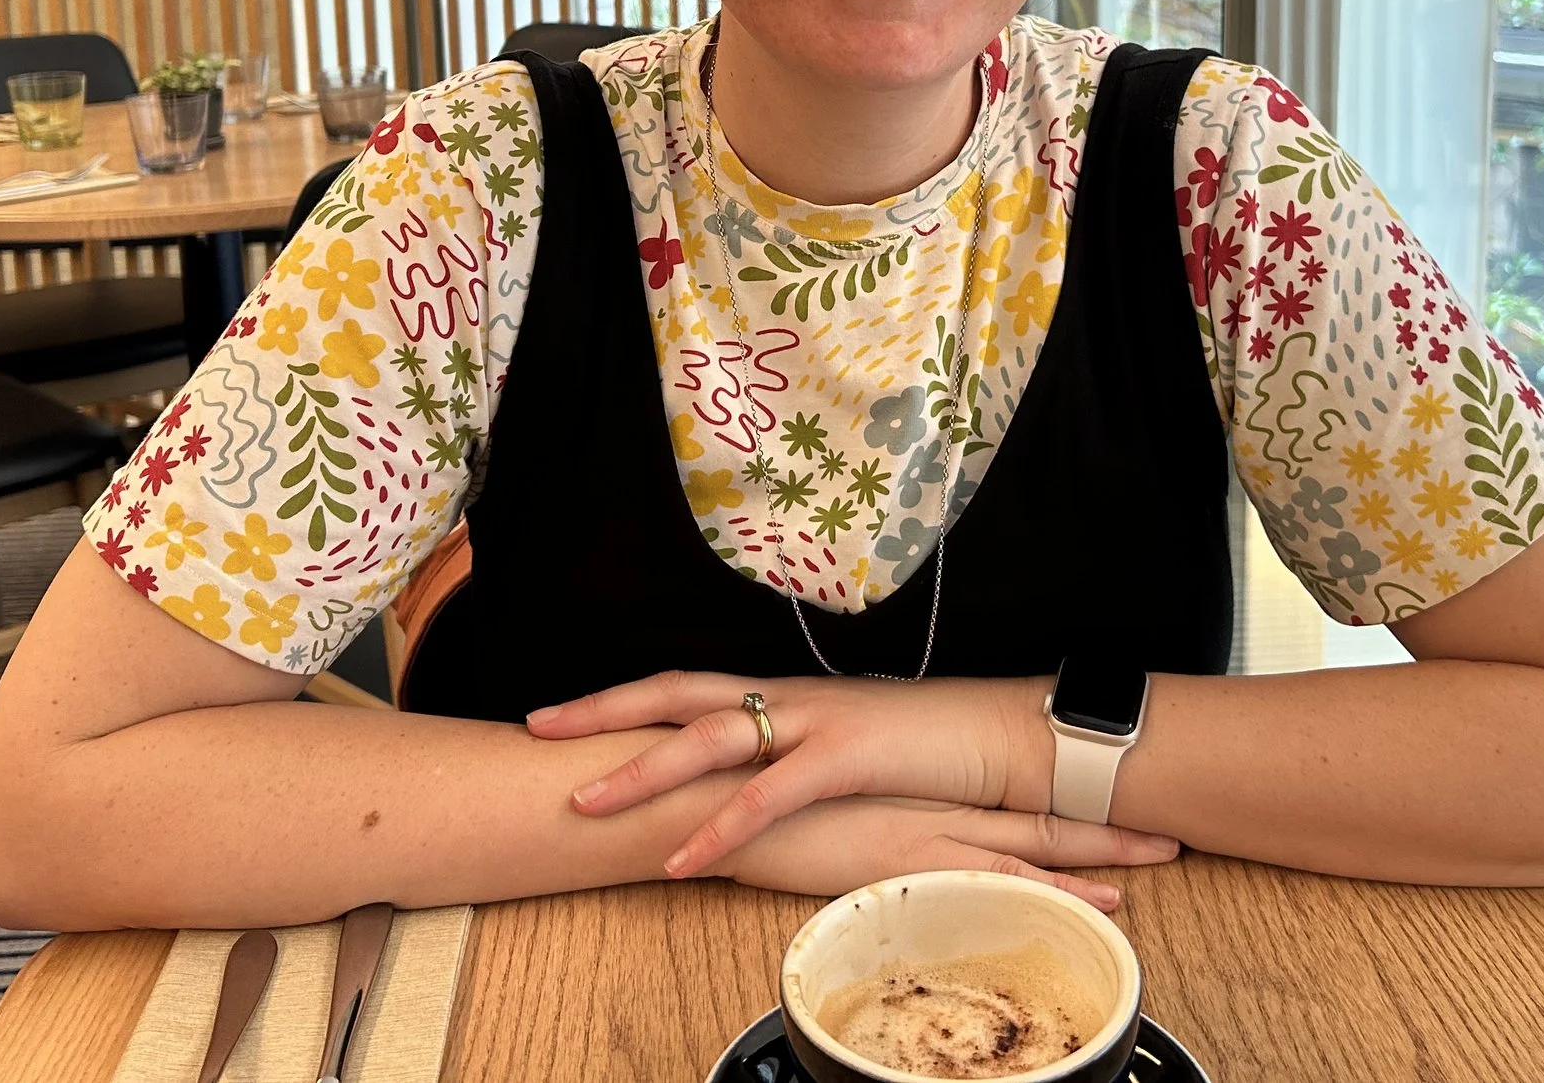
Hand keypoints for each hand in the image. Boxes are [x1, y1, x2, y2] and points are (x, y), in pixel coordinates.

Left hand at [529, 670, 1083, 877]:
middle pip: (677, 693)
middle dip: (603, 712)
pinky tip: (681, 856)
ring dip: (644, 770)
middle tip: (537, 730)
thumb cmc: (926, 749)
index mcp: (782, 696)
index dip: (620, 697)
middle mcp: (788, 698)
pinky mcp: (848, 755)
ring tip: (586, 801)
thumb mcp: (842, 752)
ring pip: (710, 738)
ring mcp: (815, 721)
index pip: (684, 686)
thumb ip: (788, 760)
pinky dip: (720, 826)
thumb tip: (740, 780)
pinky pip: (770, 794)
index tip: (558, 714)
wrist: (1005, 735)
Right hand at [707, 795, 1176, 912]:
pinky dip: (1052, 888)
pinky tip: (1095, 902)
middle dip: (1106, 825)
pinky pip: (999, 878)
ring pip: (1035, 842)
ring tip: (1156, 860)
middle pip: (1039, 811)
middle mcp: (935, 803)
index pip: (1007, 796)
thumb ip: (859, 816)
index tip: (1115, 798)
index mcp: (919, 788)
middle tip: (1169, 831)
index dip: (1064, 800)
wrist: (714, 798)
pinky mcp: (916, 860)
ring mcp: (932, 830)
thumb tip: (879, 829)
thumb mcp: (825, 809)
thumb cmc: (757, 806)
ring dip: (1099, 855)